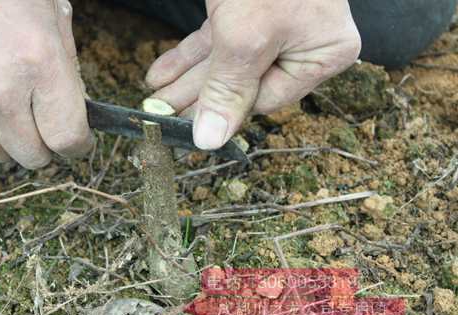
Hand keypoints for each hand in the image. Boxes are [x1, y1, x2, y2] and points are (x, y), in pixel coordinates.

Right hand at [0, 0, 91, 168]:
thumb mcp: (48, 12)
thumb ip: (68, 63)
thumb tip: (77, 108)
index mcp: (40, 63)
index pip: (68, 137)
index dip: (78, 145)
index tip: (77, 142)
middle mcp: (2, 92)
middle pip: (34, 157)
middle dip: (42, 144)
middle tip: (36, 122)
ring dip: (5, 140)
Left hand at [146, 0, 360, 149]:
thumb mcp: (247, 34)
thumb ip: (229, 87)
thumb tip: (211, 139)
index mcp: (322, 52)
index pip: (267, 98)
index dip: (226, 112)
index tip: (189, 129)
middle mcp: (302, 41)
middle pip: (242, 82)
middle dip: (197, 97)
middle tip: (161, 114)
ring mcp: (274, 24)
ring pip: (224, 62)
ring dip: (186, 80)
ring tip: (154, 98)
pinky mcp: (246, 9)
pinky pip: (216, 41)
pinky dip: (187, 55)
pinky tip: (160, 73)